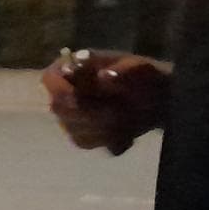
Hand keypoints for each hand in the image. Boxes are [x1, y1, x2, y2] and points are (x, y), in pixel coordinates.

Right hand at [41, 50, 170, 154]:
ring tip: (127, 118)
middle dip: (90, 113)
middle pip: (60, 108)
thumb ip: (123, 70)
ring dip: (103, 126)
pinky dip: (108, 139)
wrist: (158, 100)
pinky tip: (125, 132)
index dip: (61, 89)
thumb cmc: (145, 78)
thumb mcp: (141, 69)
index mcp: (72, 67)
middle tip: (118, 112)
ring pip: (73, 128)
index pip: (50, 79)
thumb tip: (103, 76)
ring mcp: (70, 116)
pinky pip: (86, 142)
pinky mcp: (81, 135)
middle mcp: (64, 92)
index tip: (79, 97)